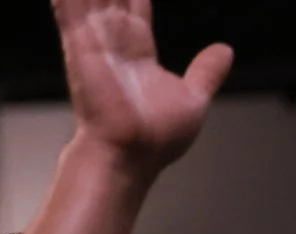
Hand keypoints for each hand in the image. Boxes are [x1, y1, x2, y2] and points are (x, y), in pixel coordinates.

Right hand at [54, 0, 232, 178]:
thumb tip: (225, 51)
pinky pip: (70, 6)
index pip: (137, 4)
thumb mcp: (194, 97)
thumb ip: (206, 72)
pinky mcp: (81, 45)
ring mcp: (96, 40)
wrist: (133, 155)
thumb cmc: (158, 136)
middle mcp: (114, 40)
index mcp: (138, 49)